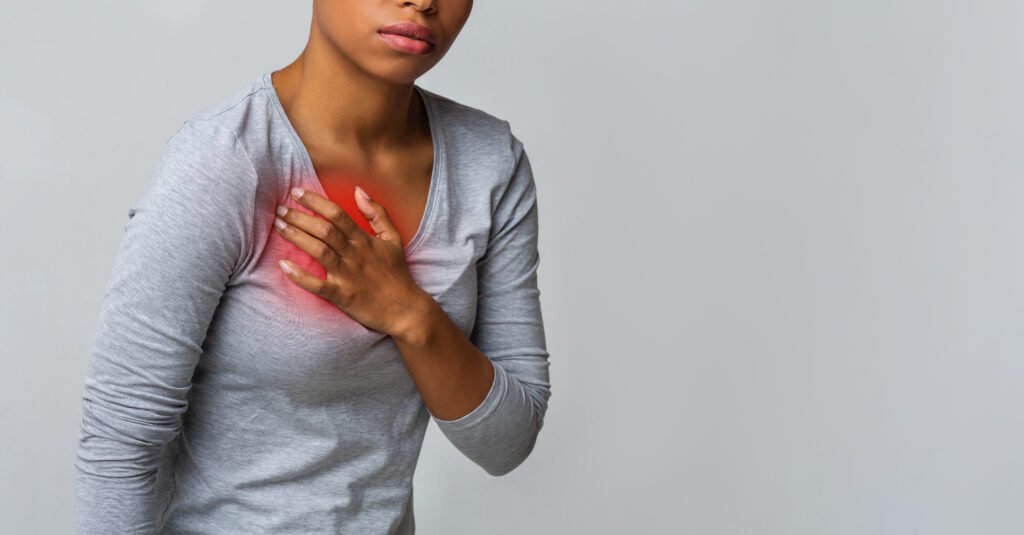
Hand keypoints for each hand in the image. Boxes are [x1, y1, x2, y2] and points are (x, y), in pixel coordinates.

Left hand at [273, 185, 431, 336]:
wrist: (406, 309)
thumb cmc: (397, 273)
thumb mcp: (393, 238)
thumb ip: (377, 213)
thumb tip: (359, 191)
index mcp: (364, 240)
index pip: (337, 214)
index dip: (316, 201)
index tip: (296, 192)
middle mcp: (354, 254)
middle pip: (324, 230)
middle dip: (299, 217)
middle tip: (280, 209)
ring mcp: (348, 275)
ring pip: (318, 251)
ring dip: (296, 237)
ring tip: (278, 226)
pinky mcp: (343, 295)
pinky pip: (318, 285)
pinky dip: (300, 276)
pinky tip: (283, 266)